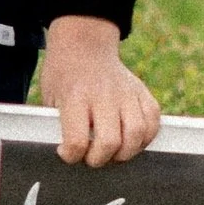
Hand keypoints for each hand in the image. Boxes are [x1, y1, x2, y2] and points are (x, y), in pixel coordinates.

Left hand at [40, 15, 161, 165]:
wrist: (84, 45)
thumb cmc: (64, 77)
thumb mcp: (50, 98)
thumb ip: (59, 125)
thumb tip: (70, 154)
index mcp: (75, 96)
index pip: (77, 140)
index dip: (71, 155)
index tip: (67, 152)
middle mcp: (104, 94)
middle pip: (110, 142)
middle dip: (100, 159)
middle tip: (93, 156)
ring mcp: (127, 92)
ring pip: (137, 134)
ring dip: (125, 152)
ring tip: (114, 152)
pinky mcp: (142, 92)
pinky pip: (153, 122)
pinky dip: (145, 138)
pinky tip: (131, 139)